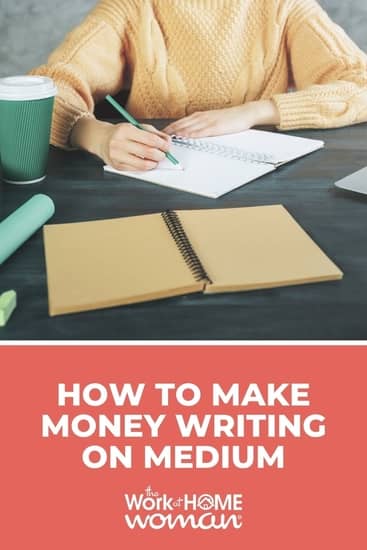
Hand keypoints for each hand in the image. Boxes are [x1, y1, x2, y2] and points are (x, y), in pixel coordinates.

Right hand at [71, 119, 170, 170]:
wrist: (102, 139)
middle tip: (163, 155)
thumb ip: (153, 133)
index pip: (150, 139)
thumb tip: (167, 142)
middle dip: (160, 155)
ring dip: (153, 164)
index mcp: (125, 130)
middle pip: (148, 152)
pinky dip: (145, 168)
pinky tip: (146, 163)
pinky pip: (136, 170)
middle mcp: (119, 143)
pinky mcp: (117, 166)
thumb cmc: (122, 133)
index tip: (167, 146)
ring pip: (143, 164)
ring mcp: (117, 156)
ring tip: (155, 160)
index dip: (162, 144)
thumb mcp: (136, 127)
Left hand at [163, 100, 279, 137]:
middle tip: (156, 137)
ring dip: (176, 133)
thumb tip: (190, 133)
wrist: (246, 113)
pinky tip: (184, 137)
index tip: (158, 134)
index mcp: (200, 116)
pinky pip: (201, 131)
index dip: (169, 128)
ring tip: (166, 139)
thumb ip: (201, 126)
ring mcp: (208, 121)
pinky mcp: (216, 126)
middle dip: (168, 131)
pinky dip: (191, 133)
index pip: (180, 122)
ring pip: (188, 127)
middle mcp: (201, 117)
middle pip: (180, 124)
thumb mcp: (213, 120)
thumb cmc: (231, 118)